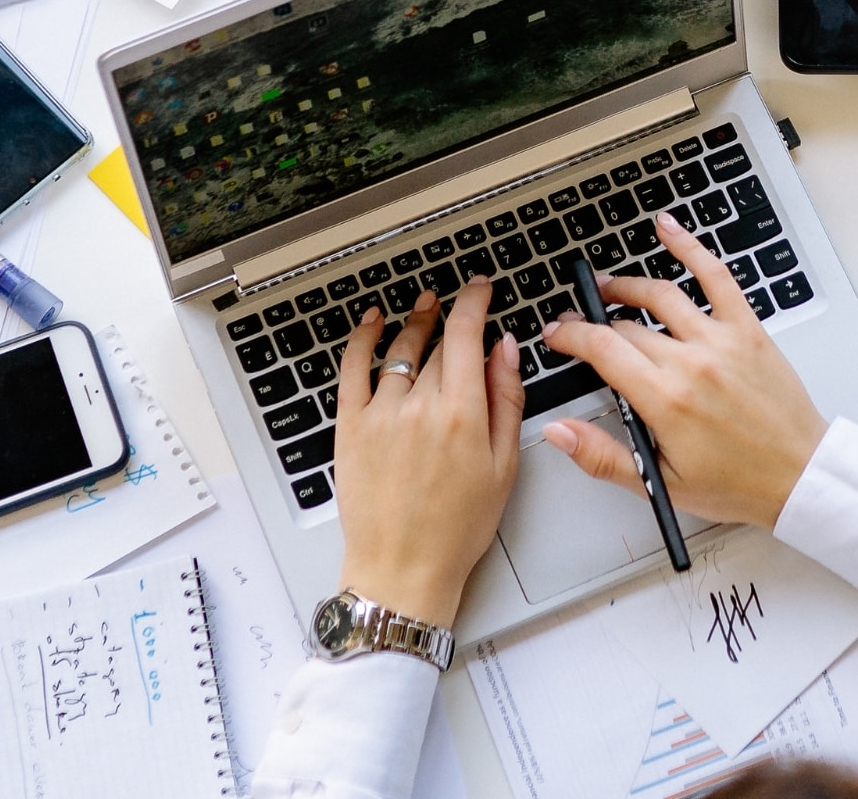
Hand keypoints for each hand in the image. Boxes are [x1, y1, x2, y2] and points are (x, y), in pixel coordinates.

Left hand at [333, 281, 522, 624]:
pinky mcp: (351, 427)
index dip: (475, 302)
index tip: (480, 288)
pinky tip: (372, 323)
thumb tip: (507, 351)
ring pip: (400, 350)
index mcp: (463, 415)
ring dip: (414, 324)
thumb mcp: (503, 467)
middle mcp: (419, 407)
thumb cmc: (456, 529)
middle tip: (459, 310)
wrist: (402, 568)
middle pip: (438, 345)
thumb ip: (507, 401)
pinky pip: (353, 369)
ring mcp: (380, 414)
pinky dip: (362, 339)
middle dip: (452, 322)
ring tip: (423, 309)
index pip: (467, 335)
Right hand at [539, 214, 828, 528]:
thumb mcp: (660, 483)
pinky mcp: (747, 329)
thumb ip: (602, 455)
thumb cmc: (737, 483)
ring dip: (627, 286)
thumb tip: (558, 431)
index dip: (571, 336)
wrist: (798, 474)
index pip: (601, 349)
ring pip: (661, 295)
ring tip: (608, 287)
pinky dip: (690, 248)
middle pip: (626, 326)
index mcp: (665, 400)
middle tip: (578, 323)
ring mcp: (721, 340)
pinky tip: (668, 229)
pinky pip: (716, 277)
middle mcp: (691, 362)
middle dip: (593, 321)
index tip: (557, 335)